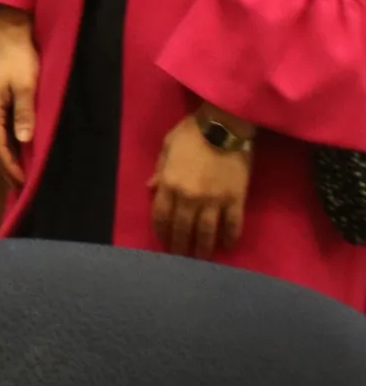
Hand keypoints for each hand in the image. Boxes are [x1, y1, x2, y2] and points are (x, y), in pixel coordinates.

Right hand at [0, 12, 40, 186]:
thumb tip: (23, 141)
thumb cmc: (20, 59)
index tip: (22, 184)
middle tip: (20, 189)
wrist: (12, 34)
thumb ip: (24, 114)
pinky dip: (9, 145)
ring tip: (19, 176)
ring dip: (7, 157)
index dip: (9, 166)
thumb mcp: (26, 86)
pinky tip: (18, 151)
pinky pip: (2, 130)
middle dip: (6, 167)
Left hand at [150, 112, 252, 259]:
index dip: (161, 230)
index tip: (162, 240)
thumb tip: (151, 187)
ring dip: (203, 247)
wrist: (223, 126)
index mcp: (170, 183)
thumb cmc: (191, 132)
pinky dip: (230, 237)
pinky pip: (233, 224)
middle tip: (180, 257)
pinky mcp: (236, 199)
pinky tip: (227, 246)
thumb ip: (160, 169)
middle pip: (182, 227)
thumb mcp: (167, 146)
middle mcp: (189, 197)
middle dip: (180, 244)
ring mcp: (214, 200)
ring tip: (201, 258)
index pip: (160, 214)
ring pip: (206, 231)